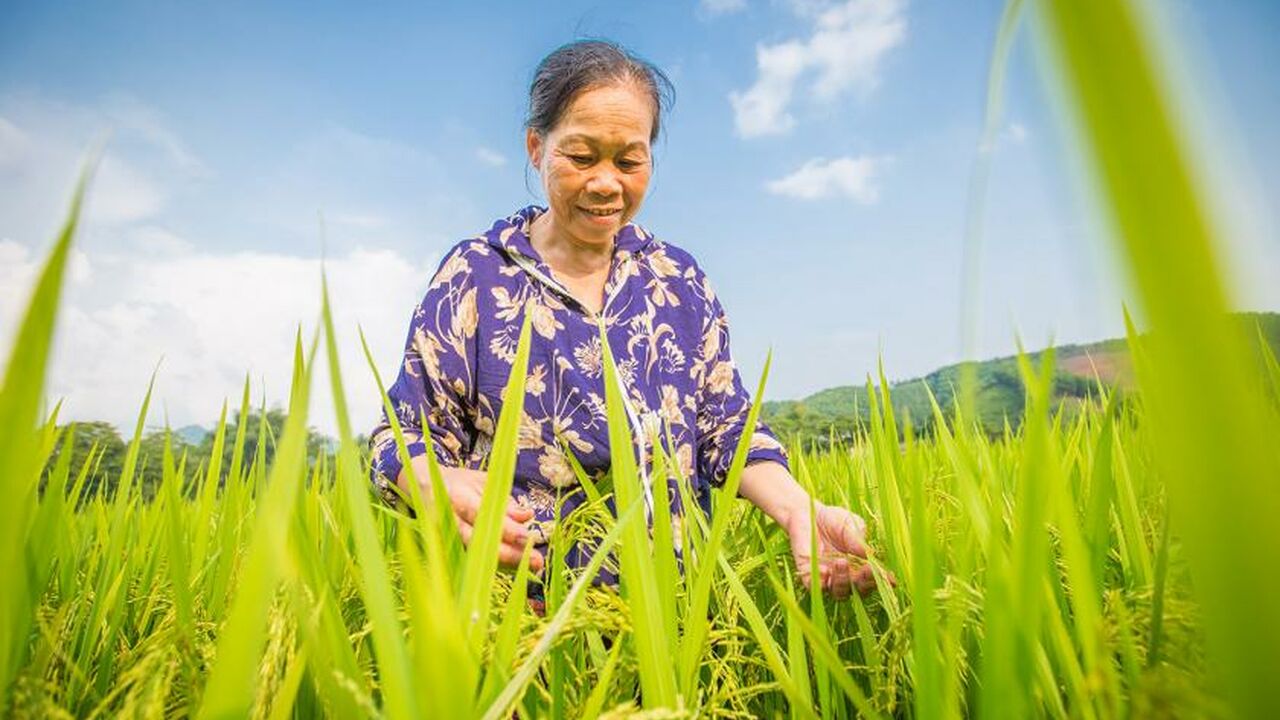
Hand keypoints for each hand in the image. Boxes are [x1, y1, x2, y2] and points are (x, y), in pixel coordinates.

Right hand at [402, 456, 544, 571]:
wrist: (423, 487)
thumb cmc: (458, 482)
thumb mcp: (481, 481)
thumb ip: (503, 499)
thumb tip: (526, 516)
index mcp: (457, 498)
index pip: (482, 516)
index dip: (504, 529)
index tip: (528, 537)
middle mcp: (449, 521)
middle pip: (480, 543)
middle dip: (510, 555)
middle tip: (537, 562)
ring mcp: (447, 538)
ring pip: (478, 555)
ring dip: (507, 563)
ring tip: (533, 566)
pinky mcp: (449, 548)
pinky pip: (475, 559)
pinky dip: (498, 563)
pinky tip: (519, 565)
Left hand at [784, 502, 887, 599]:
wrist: (807, 513)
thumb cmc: (834, 520)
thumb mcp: (850, 525)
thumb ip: (857, 538)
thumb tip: (868, 554)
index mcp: (861, 567)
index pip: (874, 580)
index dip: (883, 582)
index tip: (890, 579)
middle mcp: (846, 577)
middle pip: (859, 591)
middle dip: (865, 582)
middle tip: (866, 569)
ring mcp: (828, 578)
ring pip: (839, 592)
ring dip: (843, 581)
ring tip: (841, 561)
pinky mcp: (808, 575)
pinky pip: (815, 586)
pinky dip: (820, 582)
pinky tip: (824, 570)